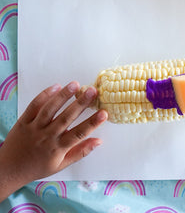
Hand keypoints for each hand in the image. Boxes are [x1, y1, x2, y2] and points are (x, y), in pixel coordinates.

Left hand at [0, 82, 106, 197]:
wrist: (9, 170)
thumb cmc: (38, 167)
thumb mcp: (61, 164)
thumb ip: (81, 152)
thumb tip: (99, 141)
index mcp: (58, 148)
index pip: (79, 134)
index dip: (93, 123)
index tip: (104, 113)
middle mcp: (47, 137)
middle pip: (66, 118)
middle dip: (81, 103)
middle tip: (92, 91)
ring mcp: (34, 128)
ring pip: (50, 109)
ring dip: (63, 96)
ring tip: (75, 84)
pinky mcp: (23, 121)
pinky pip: (34, 106)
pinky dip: (44, 95)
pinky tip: (56, 86)